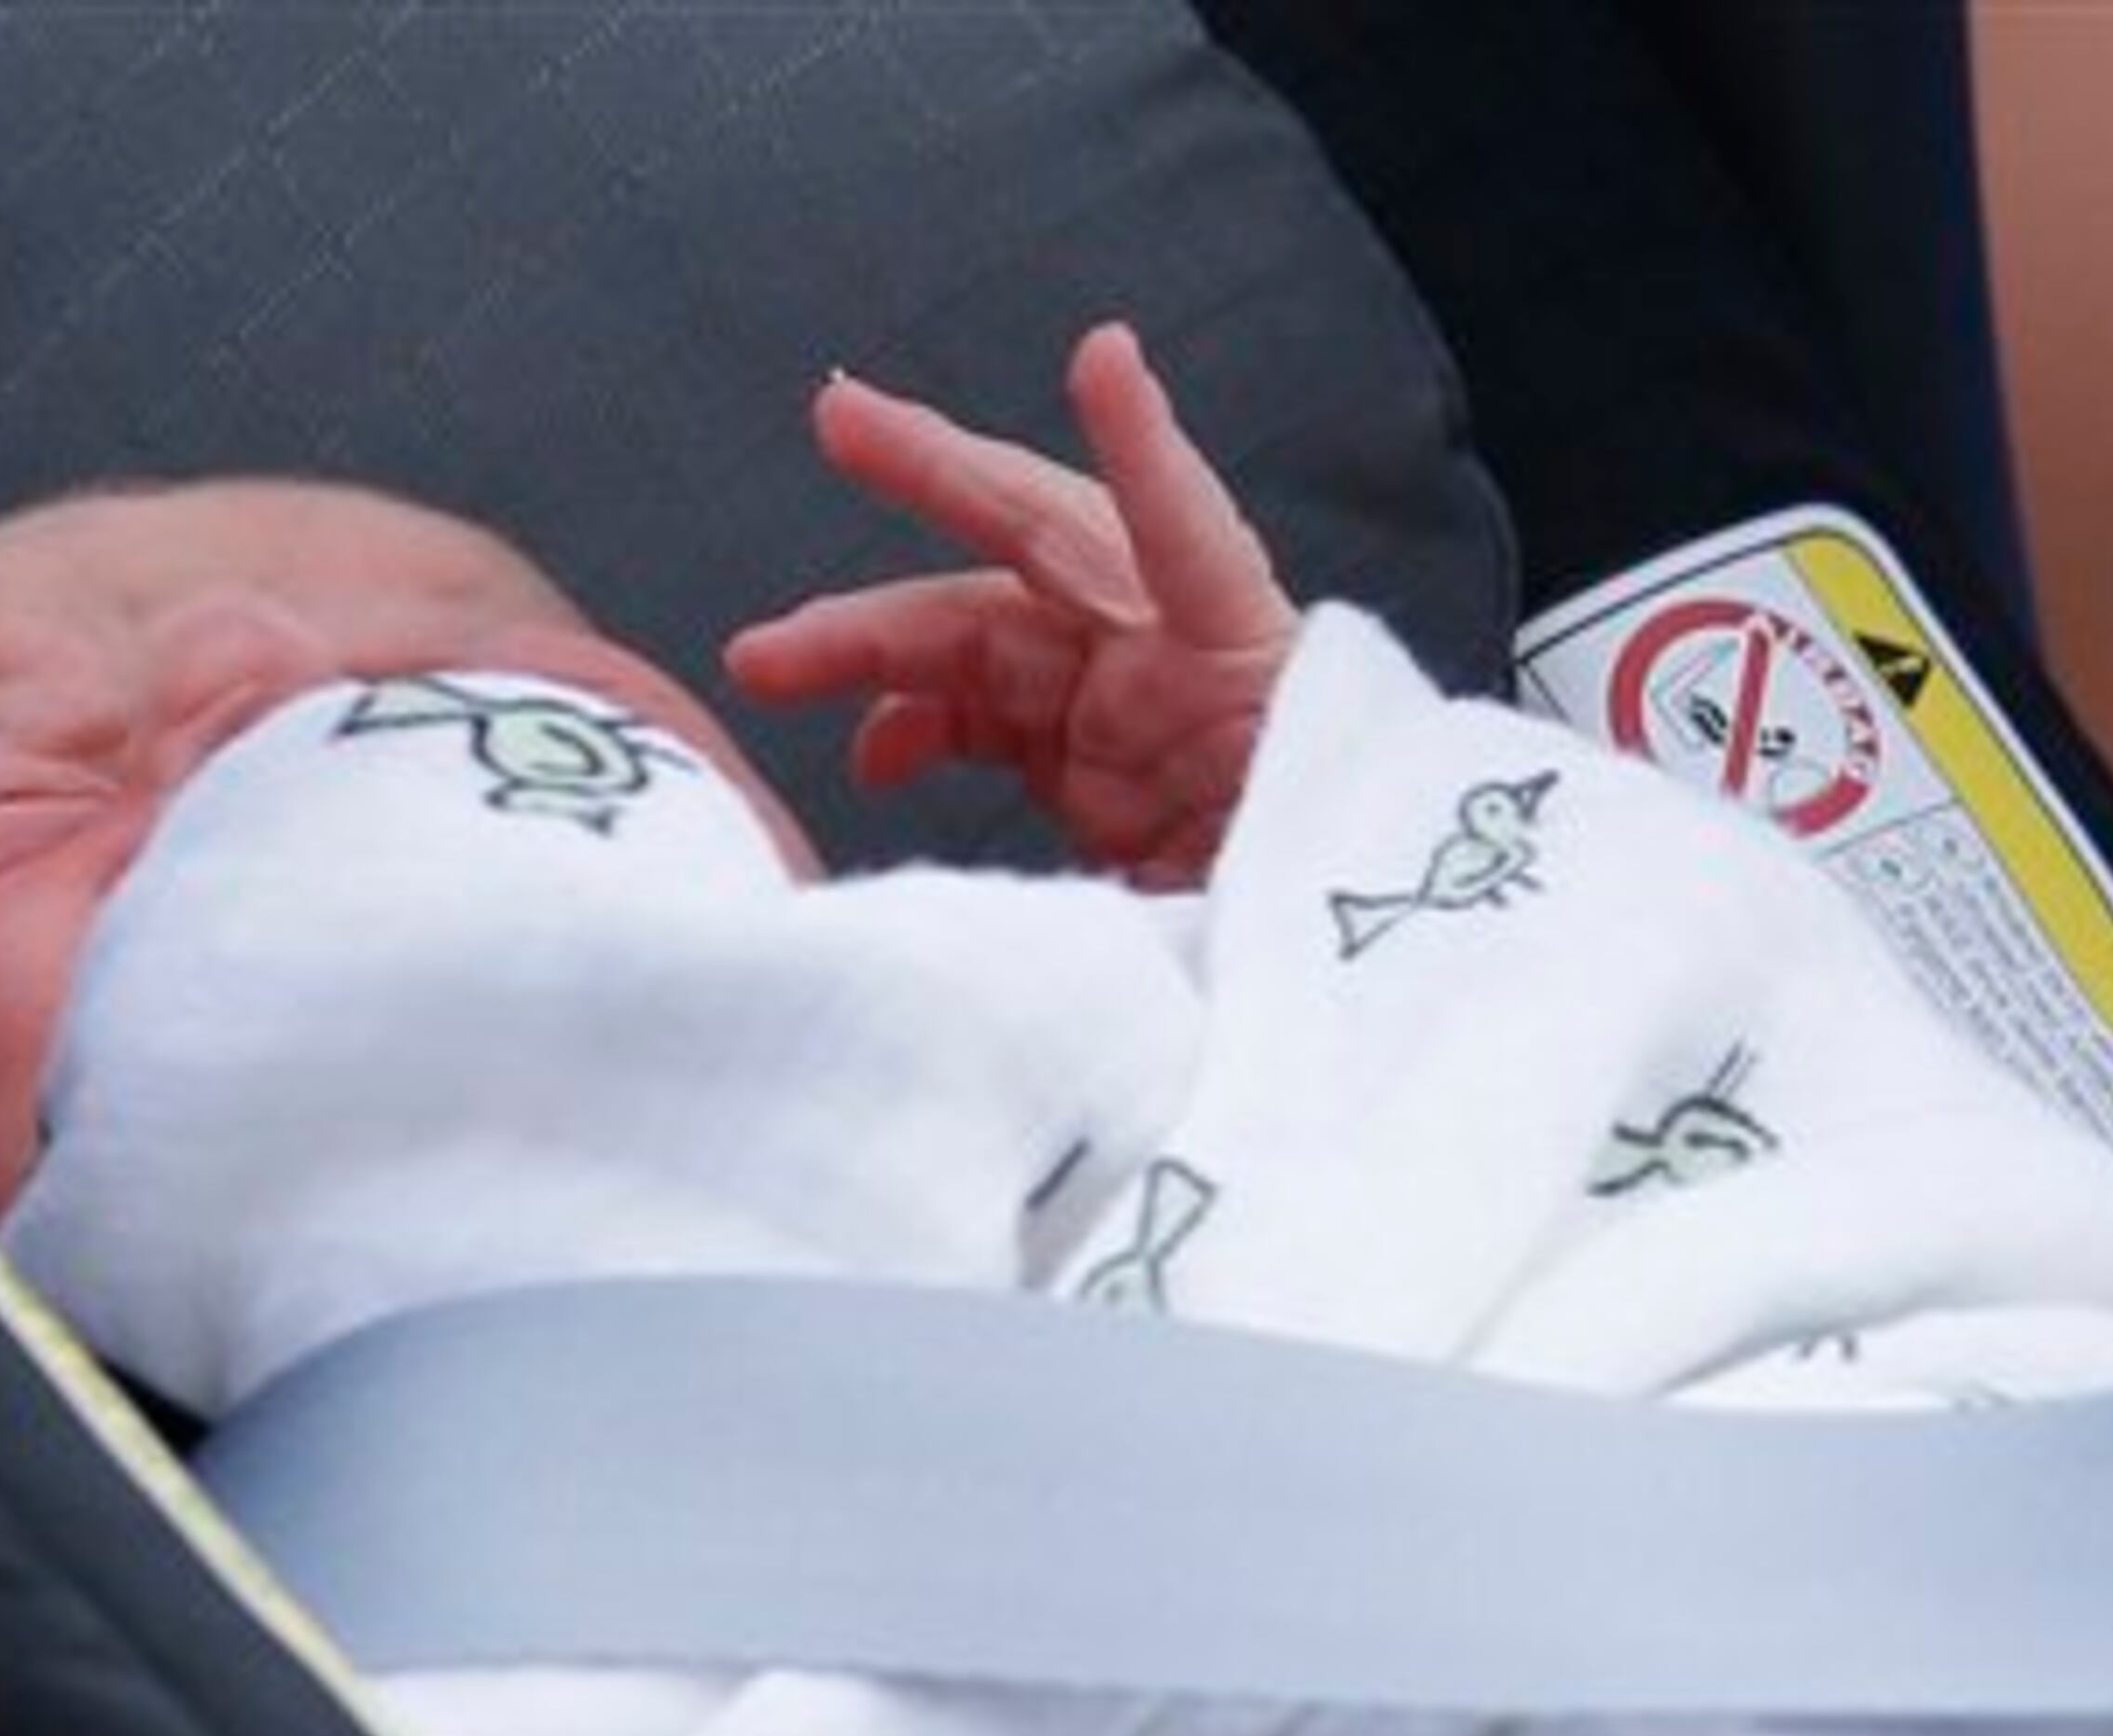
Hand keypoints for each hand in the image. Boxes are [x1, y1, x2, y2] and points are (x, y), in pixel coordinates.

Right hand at [723, 321, 1298, 887]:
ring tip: (766, 661)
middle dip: (940, 474)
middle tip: (836, 418)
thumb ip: (1183, 877)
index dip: (1145, 452)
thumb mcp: (1273, 895)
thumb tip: (1094, 913)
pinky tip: (869, 754)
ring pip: (982, 630)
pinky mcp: (1093, 762)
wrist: (1346, 998)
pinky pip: (987, 710)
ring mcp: (1129, 705)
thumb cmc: (1321, 923)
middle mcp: (1181, 662)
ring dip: (875, 639)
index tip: (1101, 360)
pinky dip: (917, 719)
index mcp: (1247, 672)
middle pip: (1047, 543)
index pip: (1194, 542)